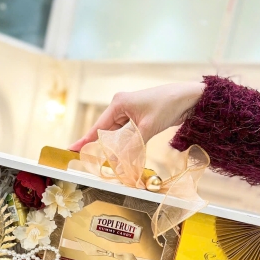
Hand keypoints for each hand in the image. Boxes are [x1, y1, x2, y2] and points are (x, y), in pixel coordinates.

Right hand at [69, 82, 203, 150]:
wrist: (188, 97)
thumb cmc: (167, 106)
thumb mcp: (148, 127)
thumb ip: (132, 145)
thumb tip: (119, 161)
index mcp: (118, 104)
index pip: (98, 127)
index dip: (85, 141)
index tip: (71, 150)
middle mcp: (120, 106)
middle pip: (105, 132)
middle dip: (100, 147)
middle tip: (87, 161)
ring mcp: (128, 111)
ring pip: (115, 134)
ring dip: (115, 148)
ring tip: (106, 160)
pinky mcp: (136, 117)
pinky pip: (125, 133)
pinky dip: (124, 144)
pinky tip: (123, 154)